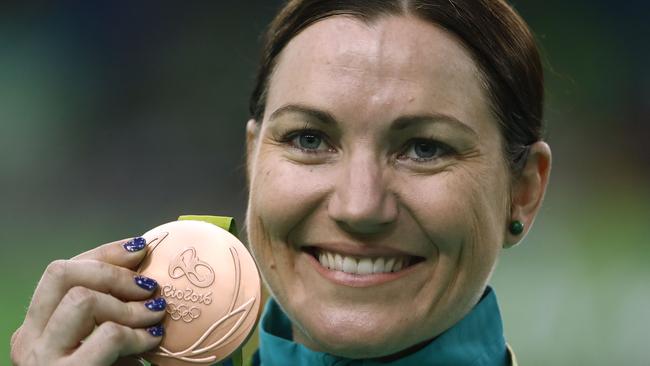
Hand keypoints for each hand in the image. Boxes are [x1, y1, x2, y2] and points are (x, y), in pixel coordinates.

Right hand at [10, 237, 165, 365]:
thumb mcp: (106, 343)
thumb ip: (114, 311)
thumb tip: (148, 273)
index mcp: (38, 326)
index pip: (62, 271)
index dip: (105, 253)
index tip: (141, 248)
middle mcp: (30, 340)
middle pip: (62, 273)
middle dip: (114, 272)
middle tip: (150, 288)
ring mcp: (42, 360)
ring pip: (82, 300)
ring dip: (129, 305)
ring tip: (155, 318)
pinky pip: (105, 335)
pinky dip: (137, 333)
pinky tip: (153, 341)